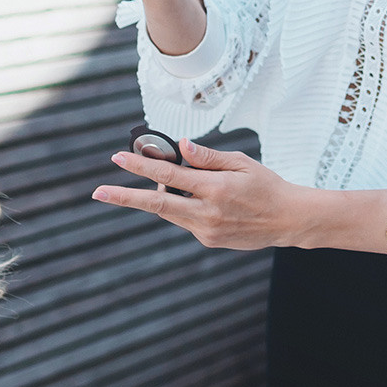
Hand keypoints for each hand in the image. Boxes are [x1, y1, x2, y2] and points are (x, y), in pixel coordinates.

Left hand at [93, 139, 312, 249]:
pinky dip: (184, 206)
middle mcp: (207, 212)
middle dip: (125, 197)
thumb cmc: (266, 185)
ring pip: (169, 211)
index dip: (142, 164)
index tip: (119, 158)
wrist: (288, 220)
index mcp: (215, 188)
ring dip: (161, 195)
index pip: (170, 174)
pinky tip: (204, 199)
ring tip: (171, 179)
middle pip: (157, 203)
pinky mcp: (208, 240)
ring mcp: (206, 230)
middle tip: (98, 192)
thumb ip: (207, 157)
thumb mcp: (240, 162)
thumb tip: (180, 146)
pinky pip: (185, 220)